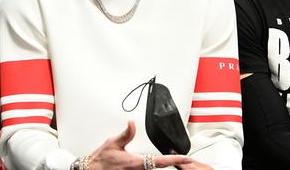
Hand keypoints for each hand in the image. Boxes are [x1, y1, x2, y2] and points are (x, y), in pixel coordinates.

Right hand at [87, 121, 210, 169]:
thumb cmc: (101, 160)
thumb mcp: (113, 143)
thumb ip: (126, 134)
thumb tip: (132, 124)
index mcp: (135, 163)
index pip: (160, 161)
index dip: (176, 159)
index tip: (187, 158)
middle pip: (160, 167)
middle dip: (173, 163)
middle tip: (187, 159)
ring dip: (163, 164)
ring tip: (177, 160)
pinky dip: (154, 166)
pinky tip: (159, 163)